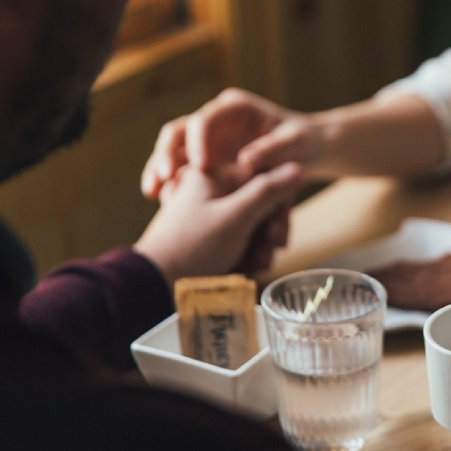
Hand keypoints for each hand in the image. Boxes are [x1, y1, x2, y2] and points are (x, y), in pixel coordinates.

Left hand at [134, 162, 301, 282]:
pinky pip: (237, 240)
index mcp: (212, 175)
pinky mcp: (206, 235)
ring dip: (258, 248)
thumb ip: (267, 191)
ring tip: (253, 266)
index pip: (262, 179)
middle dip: (267, 233)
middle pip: (258, 204)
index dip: (276, 207)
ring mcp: (208, 214)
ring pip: (250, 225)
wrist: (154, 284)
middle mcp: (210, 191)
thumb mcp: (235, 217)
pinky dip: (244, 254)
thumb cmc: (192, 247)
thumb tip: (296, 167)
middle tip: (269, 254)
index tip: (278, 233)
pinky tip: (243, 269)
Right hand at [141, 88, 321, 198]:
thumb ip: (274, 149)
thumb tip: (247, 160)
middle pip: (178, 131)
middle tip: (164, 178)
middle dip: (167, 153)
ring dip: (159, 168)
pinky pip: (179, 168)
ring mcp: (207, 138)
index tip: (200, 166)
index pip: (206, 118)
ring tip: (153, 192)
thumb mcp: (296, 144)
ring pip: (173, 149)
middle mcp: (216, 119)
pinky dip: (169, 182)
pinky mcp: (205, 158)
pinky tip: (161, 200)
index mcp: (236, 108)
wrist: (309, 151)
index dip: (198, 141)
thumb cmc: (305, 143)